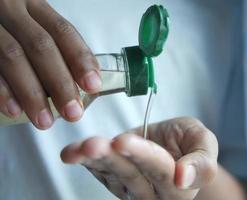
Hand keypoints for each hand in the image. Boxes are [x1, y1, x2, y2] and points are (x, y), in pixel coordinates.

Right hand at [0, 0, 101, 128]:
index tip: (92, 85)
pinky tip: (14, 110)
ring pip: (13, 58)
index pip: (63, 31)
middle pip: (42, 46)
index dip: (80, 59)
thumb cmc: (14, 32)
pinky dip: (3, 91)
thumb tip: (88, 84)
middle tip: (72, 112)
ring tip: (44, 121)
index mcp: (35, 7)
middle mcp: (12, 11)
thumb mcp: (35, 30)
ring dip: (32, 94)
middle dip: (60, 83)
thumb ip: (57, 50)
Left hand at [61, 117, 218, 199]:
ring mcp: (128, 187)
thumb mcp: (204, 143)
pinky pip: (97, 170)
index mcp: (178, 186)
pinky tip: (71, 152)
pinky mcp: (112, 178)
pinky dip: (82, 160)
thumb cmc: (189, 142)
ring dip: (94, 160)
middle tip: (97, 144)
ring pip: (111, 174)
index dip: (143, 155)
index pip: (161, 170)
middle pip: (131, 175)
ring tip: (81, 147)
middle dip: (113, 158)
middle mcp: (151, 192)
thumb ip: (202, 162)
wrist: (172, 142)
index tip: (124, 142)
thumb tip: (184, 178)